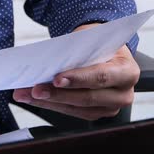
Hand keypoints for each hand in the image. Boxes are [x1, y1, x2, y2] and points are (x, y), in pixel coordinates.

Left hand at [12, 24, 139, 120]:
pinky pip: (71, 112)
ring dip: (47, 101)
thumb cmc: (98, 43)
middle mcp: (123, 94)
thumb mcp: (92, 39)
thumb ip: (77, 51)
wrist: (105, 51)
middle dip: (57, 94)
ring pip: (76, 108)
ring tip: (26, 94)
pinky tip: (33, 98)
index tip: (56, 79)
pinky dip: (50, 104)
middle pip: (87, 97)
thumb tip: (49, 62)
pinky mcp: (95, 114)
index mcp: (127, 72)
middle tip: (34, 89)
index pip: (101, 77)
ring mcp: (110, 107)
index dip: (78, 79)